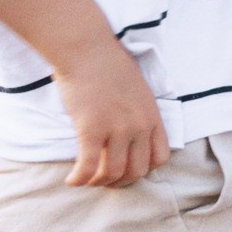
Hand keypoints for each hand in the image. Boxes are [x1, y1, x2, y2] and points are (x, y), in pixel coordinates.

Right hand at [54, 33, 170, 187]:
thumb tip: (129, 131)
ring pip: (113, 173)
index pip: (160, 158)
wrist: (86, 48)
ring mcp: (117, 129)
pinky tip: (71, 180)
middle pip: (137, 171)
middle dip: (121, 181)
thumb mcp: (137, 89)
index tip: (128, 169)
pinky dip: (80, 179)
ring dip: (99, 182)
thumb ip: (138, 112)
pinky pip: (89, 166)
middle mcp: (139, 126)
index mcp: (152, 115)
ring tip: (87, 180)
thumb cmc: (107, 63)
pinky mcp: (92, 129)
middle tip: (105, 180)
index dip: (144, 169)